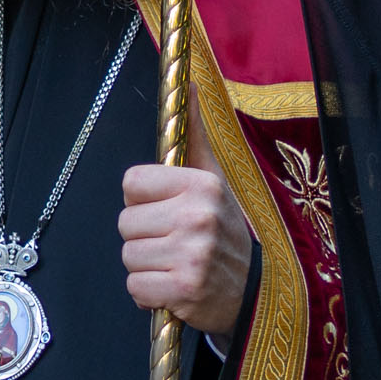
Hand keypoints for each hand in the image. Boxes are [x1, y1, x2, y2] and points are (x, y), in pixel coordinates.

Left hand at [118, 113, 254, 338]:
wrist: (256, 291)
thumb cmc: (224, 232)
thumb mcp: (215, 180)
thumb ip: (196, 136)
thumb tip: (189, 84)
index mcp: (201, 184)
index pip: (131, 183)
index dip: (141, 200)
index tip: (164, 209)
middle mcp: (197, 216)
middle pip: (125, 223)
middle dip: (143, 236)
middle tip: (173, 242)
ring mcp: (192, 254)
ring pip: (128, 256)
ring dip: (146, 267)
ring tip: (175, 264)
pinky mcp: (185, 289)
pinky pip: (136, 289)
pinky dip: (149, 295)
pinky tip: (174, 287)